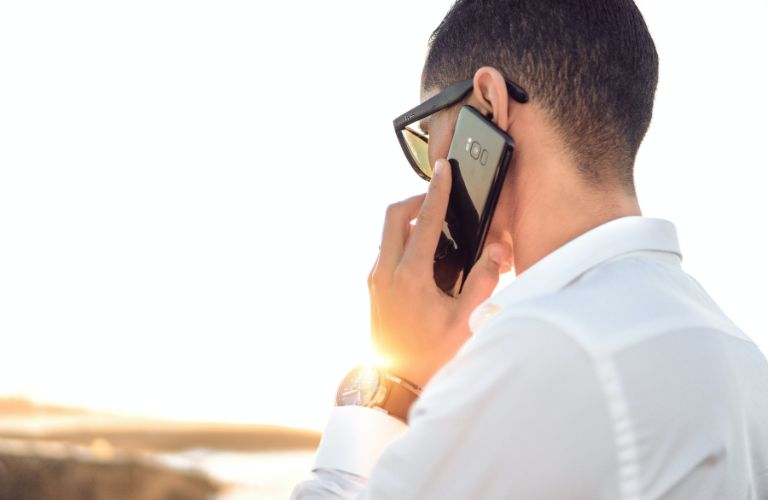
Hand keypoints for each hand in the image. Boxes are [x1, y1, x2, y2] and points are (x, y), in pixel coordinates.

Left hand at [367, 159, 511, 389]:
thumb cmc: (431, 355)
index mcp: (409, 277)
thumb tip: (495, 249)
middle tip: (438, 200)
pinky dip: (403, 239)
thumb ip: (484, 281)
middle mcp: (385, 272)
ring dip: (408, 220)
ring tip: (436, 227)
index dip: (437, 191)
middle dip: (416, 200)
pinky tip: (425, 254)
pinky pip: (386, 249)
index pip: (424, 221)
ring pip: (387, 232)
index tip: (443, 170)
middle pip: (393, 215)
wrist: (396, 383)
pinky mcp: (373, 287)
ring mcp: (376, 279)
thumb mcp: (466, 320)